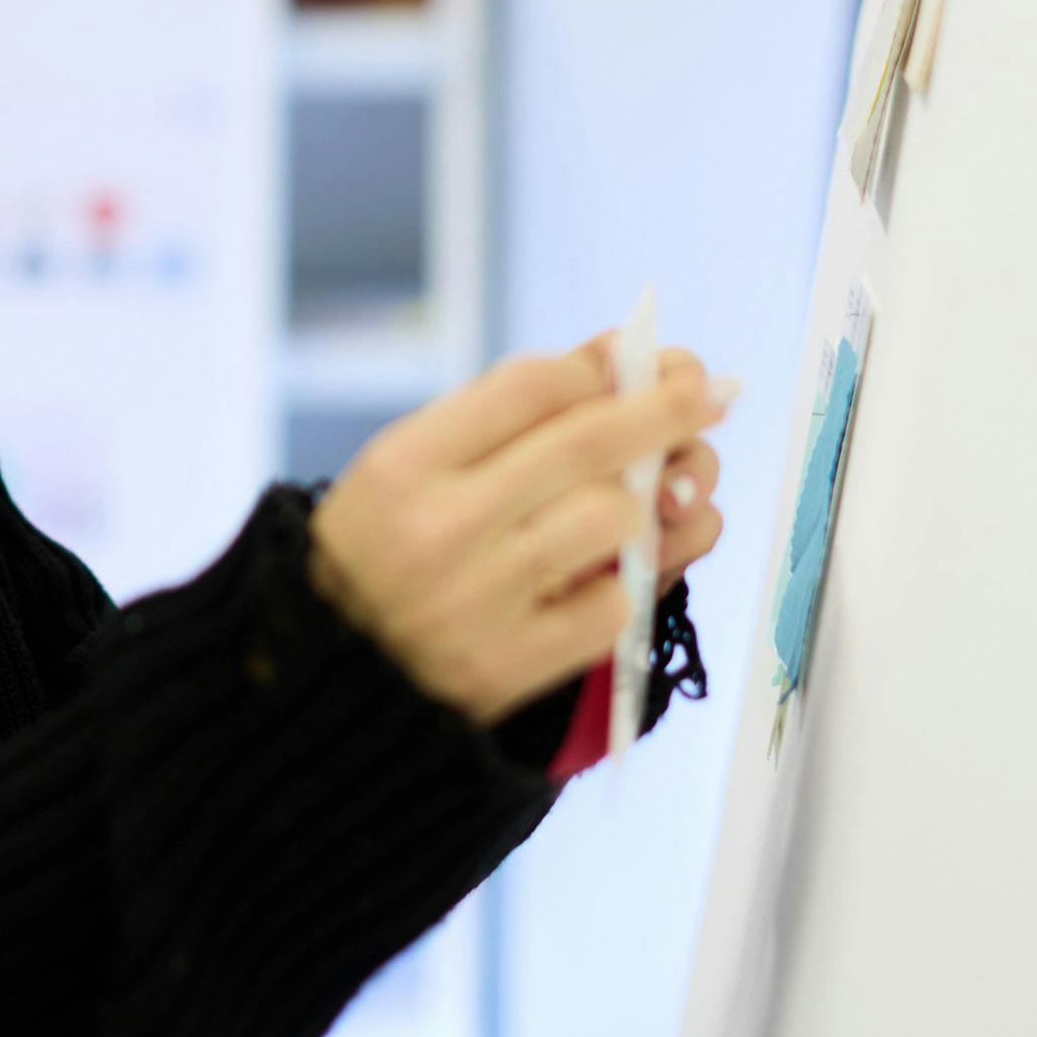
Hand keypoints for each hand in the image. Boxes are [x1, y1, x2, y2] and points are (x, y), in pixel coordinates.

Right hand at [305, 329, 732, 727]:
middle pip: (588, 441)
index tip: (644, 357)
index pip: (532, 386)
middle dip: (666, 407)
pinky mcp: (511, 668)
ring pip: (613, 518)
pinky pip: (614, 605)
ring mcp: (477, 604)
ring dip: (643, 504)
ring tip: (638, 504)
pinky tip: (614, 573)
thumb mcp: (410, 468)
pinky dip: (627, 583)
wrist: (327, 678)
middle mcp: (438, 529)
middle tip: (709, 390)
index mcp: (404, 465)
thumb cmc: (381, 553)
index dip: (602, 366)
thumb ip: (504, 417)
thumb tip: (618, 360)